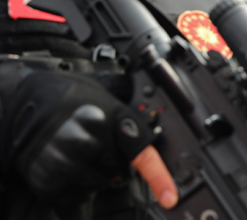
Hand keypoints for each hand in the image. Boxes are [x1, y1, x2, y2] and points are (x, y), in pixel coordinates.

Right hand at [4, 70, 177, 208]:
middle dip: (108, 160)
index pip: (141, 152)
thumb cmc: (71, 99)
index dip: (159, 177)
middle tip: (88, 140)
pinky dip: (72, 184)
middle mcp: (90, 137)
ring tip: (71, 148)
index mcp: (110, 115)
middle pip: (118, 170)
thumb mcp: (106, 101)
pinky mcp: (49, 175)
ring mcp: (68, 157)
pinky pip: (75, 194)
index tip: (170, 198)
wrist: (27, 98)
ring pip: (98, 183)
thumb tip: (142, 153)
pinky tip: (61, 162)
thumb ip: (125, 126)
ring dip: (89, 173)